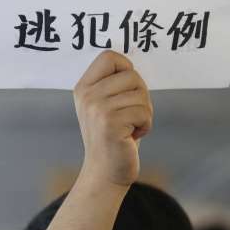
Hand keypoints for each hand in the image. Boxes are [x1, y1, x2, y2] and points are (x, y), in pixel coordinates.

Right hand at [73, 51, 152, 186]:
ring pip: (141, 95)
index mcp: (84, 87)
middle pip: (132, 75)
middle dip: (141, 96)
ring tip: (130, 127)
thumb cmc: (114, 136)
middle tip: (131, 116)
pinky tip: (132, 136)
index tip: (127, 90)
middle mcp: (87, 95)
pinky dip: (145, 126)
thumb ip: (114, 84)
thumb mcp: (106, 105)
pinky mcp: (110, 124)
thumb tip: (133, 63)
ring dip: (144, 113)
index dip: (126, 68)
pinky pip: (144, 112)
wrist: (105, 172)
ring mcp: (97, 109)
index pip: (110, 56)